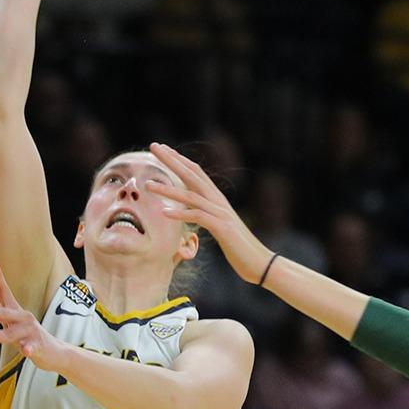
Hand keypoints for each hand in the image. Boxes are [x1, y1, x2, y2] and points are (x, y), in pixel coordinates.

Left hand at [0, 257, 68, 372]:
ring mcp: (30, 332)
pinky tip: (25, 350)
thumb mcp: (15, 322)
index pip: (5, 291)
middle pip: (4, 313)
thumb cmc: (30, 336)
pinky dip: (28, 348)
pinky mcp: (37, 346)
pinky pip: (31, 348)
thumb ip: (3, 308)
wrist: (55, 352)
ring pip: (10, 334)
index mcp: (16, 311)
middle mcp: (23, 318)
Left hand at [143, 142, 274, 284]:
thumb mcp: (220, 226)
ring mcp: (221, 213)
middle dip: (172, 160)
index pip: (196, 172)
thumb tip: (196, 212)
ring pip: (191, 196)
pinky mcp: (222, 228)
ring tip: (147, 185)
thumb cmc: (239, 247)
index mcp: (217, 198)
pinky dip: (181, 214)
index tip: (162, 148)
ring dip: (168, 190)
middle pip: (192, 175)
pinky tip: (164, 214)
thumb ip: (208, 215)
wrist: (261, 262)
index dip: (179, 159)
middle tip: (153, 146)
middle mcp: (218, 201)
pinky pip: (198, 217)